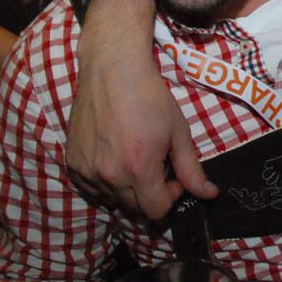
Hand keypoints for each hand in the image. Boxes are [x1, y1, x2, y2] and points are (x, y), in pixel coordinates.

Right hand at [67, 0, 215, 217]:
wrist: (113, 70)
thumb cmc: (150, 98)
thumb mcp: (178, 132)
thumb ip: (192, 169)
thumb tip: (209, 195)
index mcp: (139, 169)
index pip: (156, 211)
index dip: (171, 197)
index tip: (174, 177)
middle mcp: (109, 176)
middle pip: (135, 207)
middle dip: (150, 192)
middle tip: (156, 163)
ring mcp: (87, 171)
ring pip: (112, 199)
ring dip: (127, 188)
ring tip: (134, 157)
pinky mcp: (72, 162)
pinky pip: (90, 187)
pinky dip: (105, 181)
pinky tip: (114, 156)